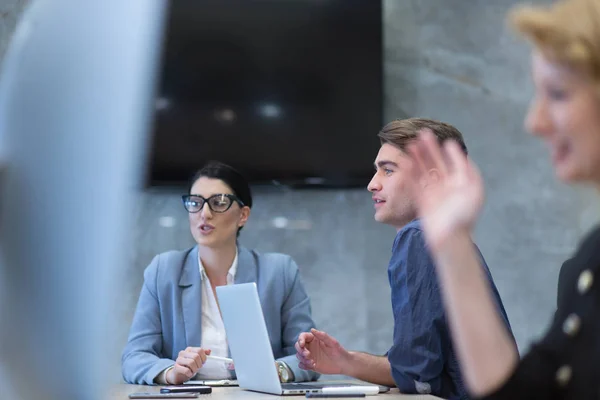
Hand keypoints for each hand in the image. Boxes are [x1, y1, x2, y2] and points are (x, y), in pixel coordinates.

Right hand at [166, 347, 210, 383]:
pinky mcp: (176, 367)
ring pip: (191, 362)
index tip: (202, 362)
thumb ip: (203, 354)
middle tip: (198, 368)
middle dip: (199, 364)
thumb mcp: (196, 359)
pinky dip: (190, 373)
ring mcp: (178, 360)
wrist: (177, 374)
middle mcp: (183, 353)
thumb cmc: (188, 366)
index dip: (203, 357)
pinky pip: (186, 370)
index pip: (200, 350)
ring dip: (195, 369)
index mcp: (189, 349)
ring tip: (193, 371)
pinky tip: (189, 374)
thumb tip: (209, 351)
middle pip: (196, 356)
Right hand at [295, 329, 350, 374]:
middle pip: (298, 346)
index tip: (302, 344)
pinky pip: (302, 364)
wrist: (343, 364)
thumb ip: (322, 335)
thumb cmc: (339, 351)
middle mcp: (310, 347)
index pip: (303, 336)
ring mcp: (310, 356)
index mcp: (314, 339)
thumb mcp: (332, 342)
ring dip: (303, 359)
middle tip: (308, 355)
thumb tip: (312, 329)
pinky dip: (304, 365)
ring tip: (312, 362)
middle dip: (301, 351)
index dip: (300, 339)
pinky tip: (312, 366)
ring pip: (299, 356)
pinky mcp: (310, 364)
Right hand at [406, 129, 484, 249]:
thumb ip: (469, 172)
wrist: (450, 239)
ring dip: (418, 158)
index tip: (443, 139)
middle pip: (437, 164)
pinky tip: (406, 163)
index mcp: (461, 185)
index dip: (449, 151)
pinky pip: (414, 185)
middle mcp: (447, 188)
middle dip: (429, 150)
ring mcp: (434, 194)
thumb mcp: (474, 191)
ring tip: (411, 145)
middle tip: (422, 135)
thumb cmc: (464, 217)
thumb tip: (464, 156)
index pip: (454, 163)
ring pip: (424, 172)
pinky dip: (409, 174)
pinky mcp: (422, 202)